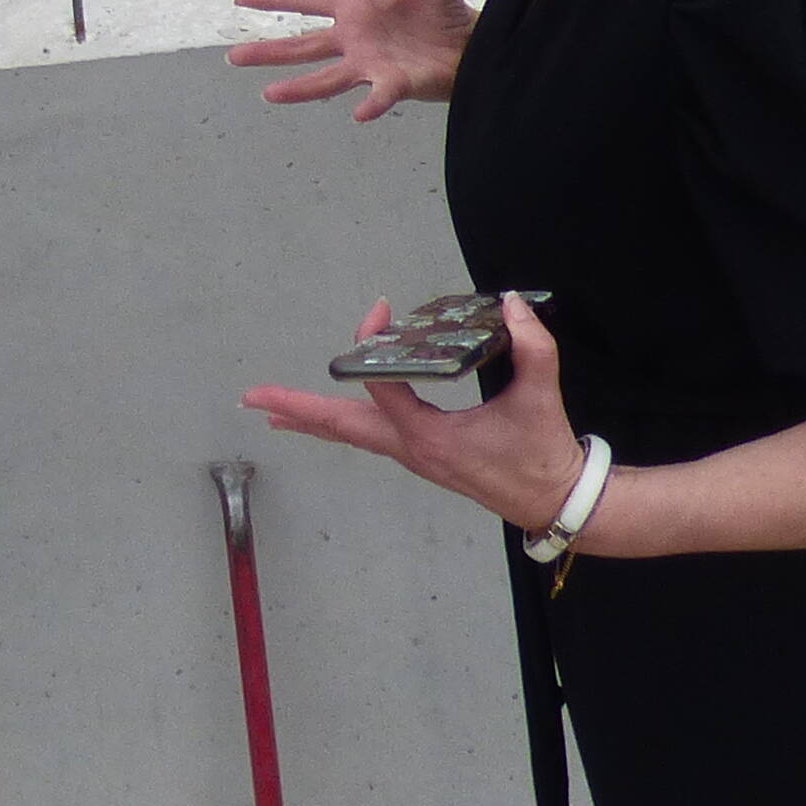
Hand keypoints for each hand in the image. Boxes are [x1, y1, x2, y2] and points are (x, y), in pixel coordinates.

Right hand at [228, 0, 472, 118]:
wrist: (469, 43)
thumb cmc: (442, 10)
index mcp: (354, 9)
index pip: (306, 0)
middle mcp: (353, 39)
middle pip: (303, 45)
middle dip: (269, 51)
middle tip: (233, 57)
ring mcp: (369, 64)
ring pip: (327, 77)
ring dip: (300, 87)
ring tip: (269, 94)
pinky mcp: (394, 84)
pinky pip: (379, 95)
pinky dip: (370, 104)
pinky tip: (358, 115)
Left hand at [243, 284, 590, 535]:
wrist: (554, 501)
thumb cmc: (542, 454)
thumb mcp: (540, 398)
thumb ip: (533, 347)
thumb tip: (513, 304)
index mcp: (430, 436)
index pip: (381, 385)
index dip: (370, 345)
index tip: (380, 308)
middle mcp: (411, 450)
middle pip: (342, 426)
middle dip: (296, 410)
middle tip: (252, 398)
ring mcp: (413, 457)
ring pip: (352, 435)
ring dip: (313, 419)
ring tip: (273, 411)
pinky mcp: (423, 458)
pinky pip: (369, 438)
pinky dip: (342, 425)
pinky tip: (328, 421)